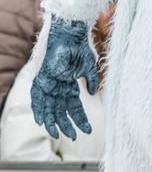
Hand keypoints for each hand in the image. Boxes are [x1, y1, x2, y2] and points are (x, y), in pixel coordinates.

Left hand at [30, 17, 97, 140]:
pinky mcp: (42, 78)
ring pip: (49, 106)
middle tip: (72, 136)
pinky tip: (41, 120)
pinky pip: (38, 97)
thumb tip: (93, 92)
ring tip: (58, 133)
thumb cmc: (79, 48)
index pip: (73, 106)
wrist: (70, 36)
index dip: (80, 118)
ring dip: (52, 120)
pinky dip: (39, 108)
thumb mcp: (88, 68)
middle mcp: (57, 85)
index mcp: (68, 83)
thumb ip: (92, 81)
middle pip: (60, 109)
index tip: (88, 130)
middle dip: (66, 123)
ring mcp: (49, 82)